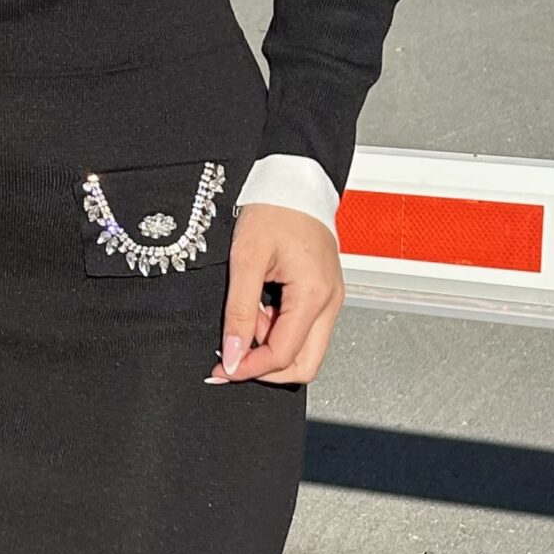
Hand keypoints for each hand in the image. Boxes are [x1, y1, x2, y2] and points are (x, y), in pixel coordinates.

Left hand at [210, 202, 343, 385]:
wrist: (294, 184)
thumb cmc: (274, 209)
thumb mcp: (245, 260)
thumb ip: (239, 312)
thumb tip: (233, 354)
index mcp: (314, 294)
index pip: (284, 355)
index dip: (250, 368)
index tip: (223, 369)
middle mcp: (330, 301)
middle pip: (305, 365)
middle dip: (267, 368)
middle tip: (234, 356)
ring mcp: (330, 300)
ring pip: (305, 350)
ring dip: (272, 346)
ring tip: (248, 316)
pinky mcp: (323, 295)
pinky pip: (303, 329)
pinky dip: (278, 330)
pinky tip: (260, 308)